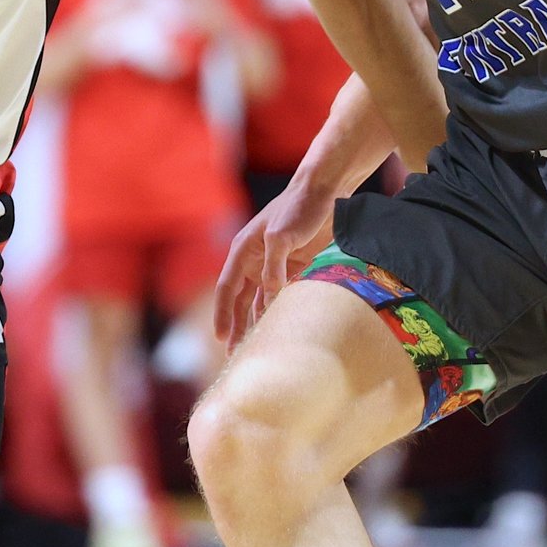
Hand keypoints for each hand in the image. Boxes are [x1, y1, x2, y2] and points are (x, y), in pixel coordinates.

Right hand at [212, 176, 336, 348]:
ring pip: (259, 301)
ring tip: (252, 348)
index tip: (221, 338)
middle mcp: (254, 260)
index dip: (223, 313)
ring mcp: (272, 265)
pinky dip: (277, 312)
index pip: (227, 288)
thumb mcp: (282, 235)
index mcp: (243, 250)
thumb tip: (270, 296)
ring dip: (255, 323)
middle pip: (240, 300)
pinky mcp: (292, 268)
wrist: (325, 192)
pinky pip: (280, 296)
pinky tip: (278, 330)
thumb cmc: (299, 208)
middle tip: (234, 354)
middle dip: (236, 326)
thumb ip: (275, 267)